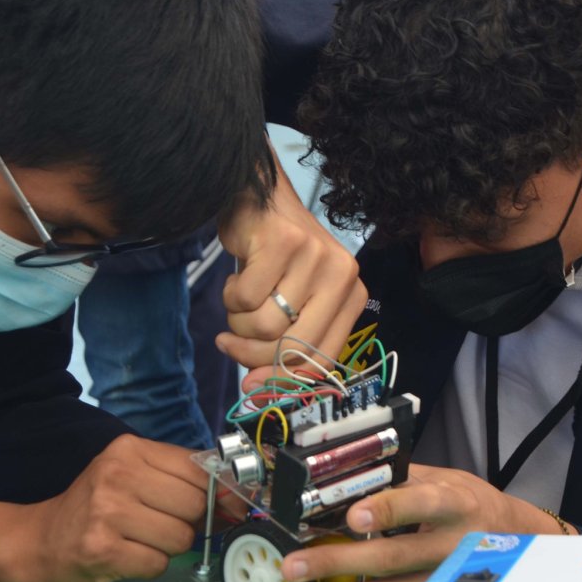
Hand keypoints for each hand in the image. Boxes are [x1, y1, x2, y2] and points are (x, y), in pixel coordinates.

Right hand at [7, 434, 208, 581]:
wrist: (37, 541)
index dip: (218, 493)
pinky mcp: (102, 549)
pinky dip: (149, 566)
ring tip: (138, 540)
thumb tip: (238, 496)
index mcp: (128, 449)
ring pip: (181, 537)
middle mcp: (116, 474)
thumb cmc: (94, 509)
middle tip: (159, 525)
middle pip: (195, 504)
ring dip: (167, 547)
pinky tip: (126, 556)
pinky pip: (158, 564)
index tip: (222, 506)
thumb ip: (181, 478)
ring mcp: (107, 512)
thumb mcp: (132, 477)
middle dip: (188, 523)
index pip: (199, 469)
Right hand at [216, 149, 366, 389]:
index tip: (251, 385)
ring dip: (238, 319)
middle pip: (290, 348)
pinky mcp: (284, 242)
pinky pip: (244, 297)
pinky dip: (230, 293)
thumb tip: (256, 388)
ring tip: (240, 296)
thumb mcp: (294, 299)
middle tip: (229, 340)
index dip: (282, 380)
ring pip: (264, 325)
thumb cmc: (275, 256)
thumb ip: (286, 342)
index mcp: (352, 294)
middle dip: (252, 354)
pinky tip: (237, 275)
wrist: (257, 193)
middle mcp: (343, 275)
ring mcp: (315, 256)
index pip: (321, 358)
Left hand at [277, 464, 574, 581]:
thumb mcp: (444, 479)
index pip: (422, 504)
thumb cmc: (467, 503)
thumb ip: (399, 480)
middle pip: (395, 558)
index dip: (388, 510)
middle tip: (295, 564)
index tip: (354, 516)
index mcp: (455, 504)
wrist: (515, 543)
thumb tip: (343, 481)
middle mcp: (454, 547)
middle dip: (341, 563)